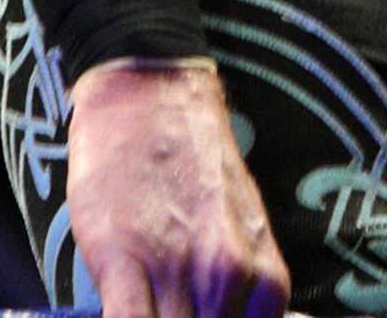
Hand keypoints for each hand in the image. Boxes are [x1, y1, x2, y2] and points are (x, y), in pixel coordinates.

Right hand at [67, 60, 291, 317]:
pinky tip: (122, 309)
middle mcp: (229, 279)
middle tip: (170, 306)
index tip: (198, 315)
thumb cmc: (191, 161)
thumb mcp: (245, 230)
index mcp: (265, 277)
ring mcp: (177, 272)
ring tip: (149, 302)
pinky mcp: (123, 263)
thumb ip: (248, 288)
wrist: (150, 90)